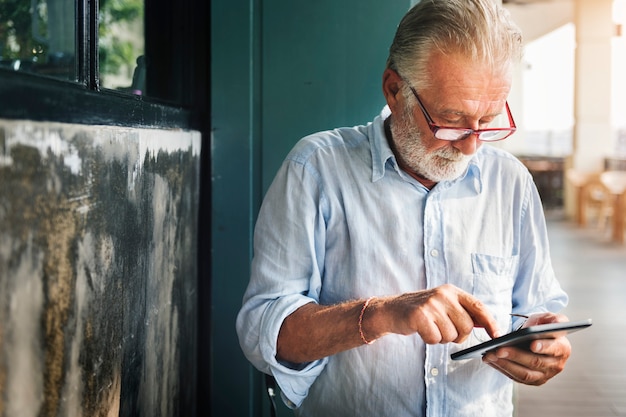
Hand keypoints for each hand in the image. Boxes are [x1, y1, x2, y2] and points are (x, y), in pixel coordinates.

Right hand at [384, 284, 498, 343]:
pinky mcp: (419, 316)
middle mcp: (443, 295)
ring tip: (431, 328)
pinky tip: (422, 330)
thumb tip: (488, 325)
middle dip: (458, 335)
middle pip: (466, 327)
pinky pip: (435, 339)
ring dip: (442, 338)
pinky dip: (429, 340)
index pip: (478, 306)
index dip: (490, 322)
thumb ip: (464, 312)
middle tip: (444, 330)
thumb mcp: (443, 305)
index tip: (497, 335)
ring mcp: (431, 304)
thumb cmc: (421, 311)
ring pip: (451, 335)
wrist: (391, 310)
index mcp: (452, 291)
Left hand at [482, 312, 571, 384]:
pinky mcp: (532, 381)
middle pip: (535, 362)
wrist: (536, 339)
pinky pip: (515, 377)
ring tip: (489, 355)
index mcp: (563, 348)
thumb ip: (554, 319)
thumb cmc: (541, 327)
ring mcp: (544, 375)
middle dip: (515, 355)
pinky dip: (501, 369)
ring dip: (505, 365)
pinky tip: (490, 360)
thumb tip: (556, 322)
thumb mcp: (548, 318)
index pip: (555, 349)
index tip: (532, 344)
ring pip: (524, 374)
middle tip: (498, 349)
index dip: (544, 347)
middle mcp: (556, 365)